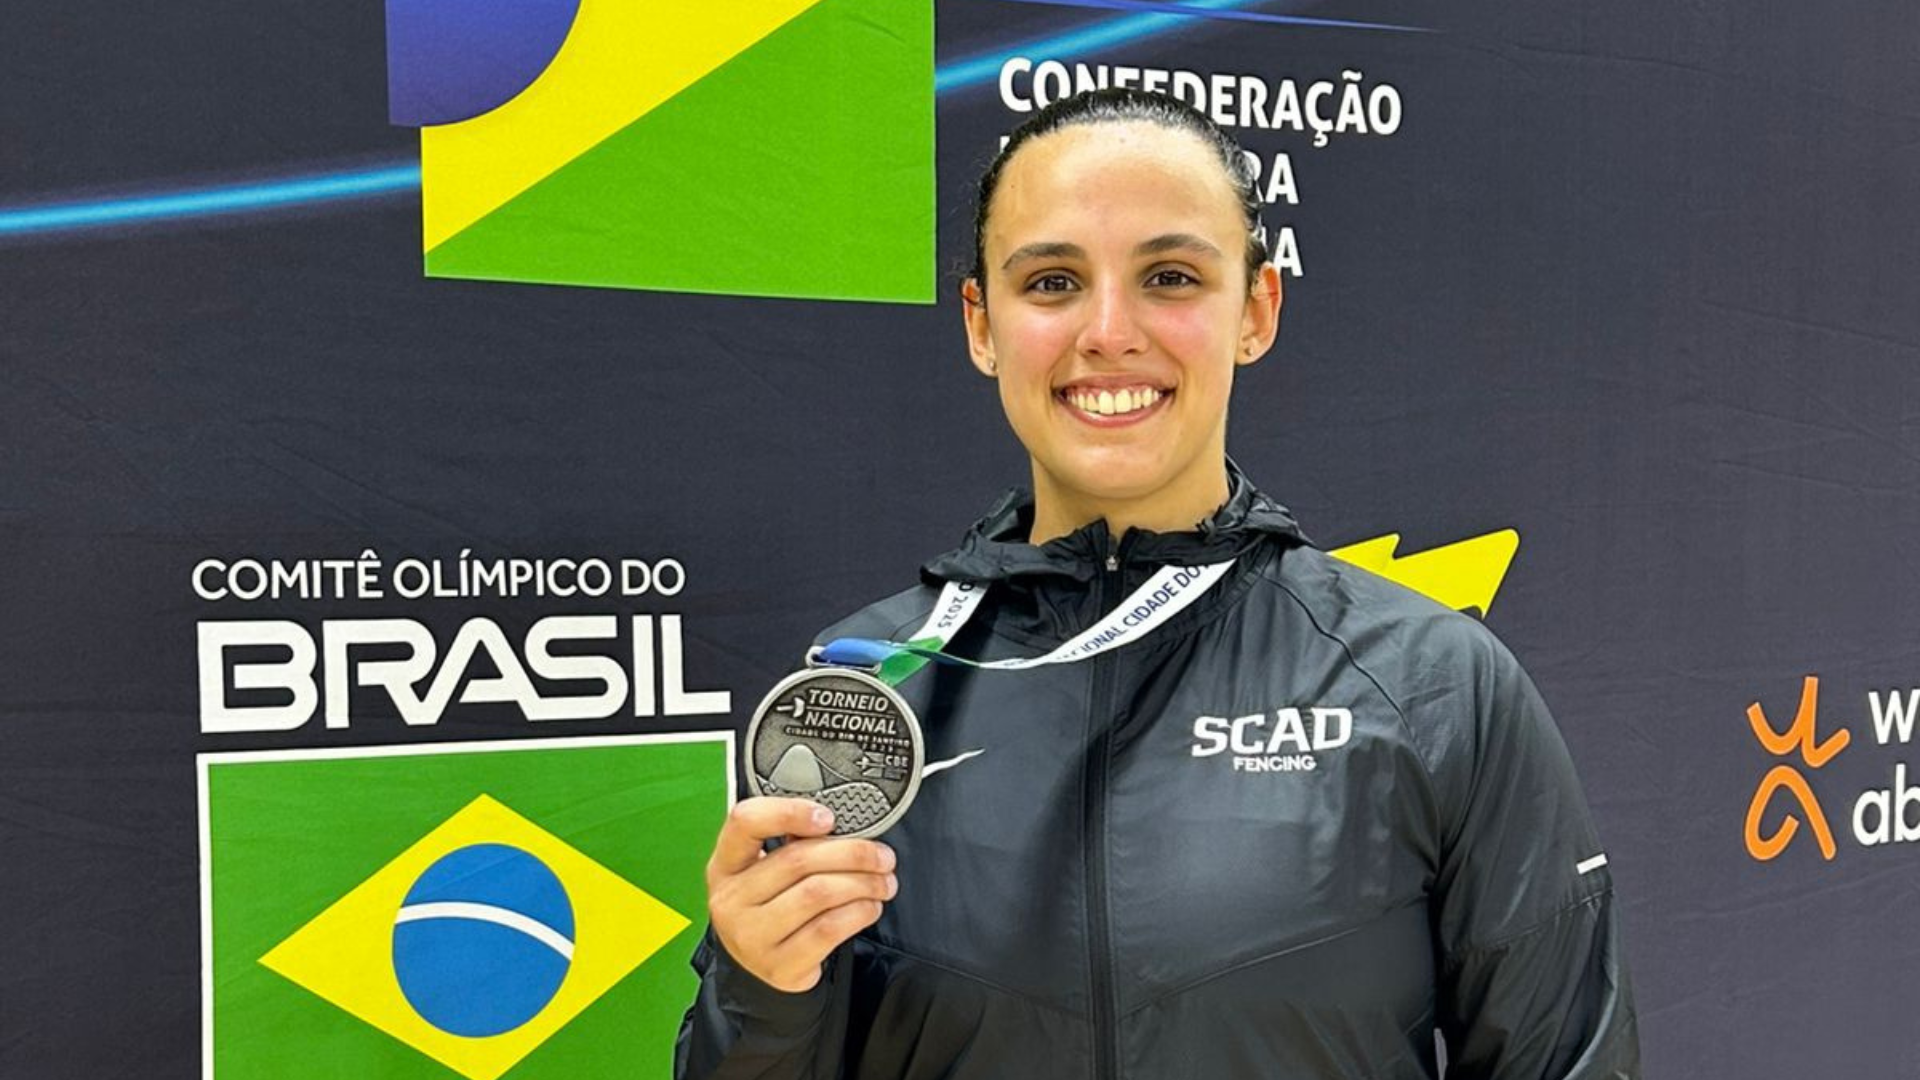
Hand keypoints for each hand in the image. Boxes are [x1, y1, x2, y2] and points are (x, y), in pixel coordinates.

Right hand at [704, 796, 898, 992]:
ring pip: (818, 894)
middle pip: (797, 860)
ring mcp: (750, 936)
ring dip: (863, 883)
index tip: (829, 817)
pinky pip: (828, 930)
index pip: (746, 822)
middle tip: (882, 856)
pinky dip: (858, 913)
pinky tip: (869, 907)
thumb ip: (794, 842)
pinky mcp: (778, 966)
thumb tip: (846, 828)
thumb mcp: (766, 870)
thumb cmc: (770, 905)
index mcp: (726, 864)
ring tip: (882, 882)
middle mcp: (730, 899)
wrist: (761, 963)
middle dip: (853, 853)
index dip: (790, 812)